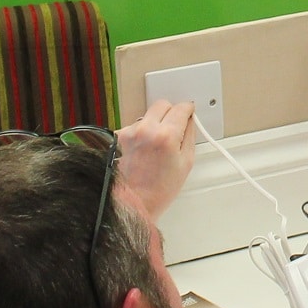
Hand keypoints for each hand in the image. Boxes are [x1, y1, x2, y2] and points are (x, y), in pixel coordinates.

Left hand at [113, 99, 194, 221]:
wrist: (132, 202)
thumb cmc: (158, 191)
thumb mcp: (186, 163)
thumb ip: (189, 136)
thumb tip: (189, 121)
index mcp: (166, 136)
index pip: (180, 108)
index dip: (187, 110)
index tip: (188, 112)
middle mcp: (145, 129)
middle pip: (162, 105)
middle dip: (170, 113)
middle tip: (173, 127)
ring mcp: (129, 132)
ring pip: (147, 116)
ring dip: (154, 124)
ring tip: (156, 147)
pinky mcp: (118, 137)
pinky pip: (134, 127)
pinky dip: (140, 134)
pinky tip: (143, 150)